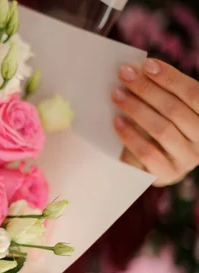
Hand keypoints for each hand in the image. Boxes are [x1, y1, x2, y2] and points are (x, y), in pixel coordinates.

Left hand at [111, 58, 198, 186]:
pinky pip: (147, 153)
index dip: (170, 78)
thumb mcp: (167, 107)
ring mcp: (187, 158)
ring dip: (136, 109)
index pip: (194, 94)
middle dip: (147, 89)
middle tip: (124, 75)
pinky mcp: (168, 173)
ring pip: (162, 130)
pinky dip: (130, 135)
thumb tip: (135, 69)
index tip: (145, 64)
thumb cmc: (161, 125)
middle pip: (175, 110)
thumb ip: (160, 91)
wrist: (155, 162)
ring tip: (116, 95)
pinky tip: (116, 122)